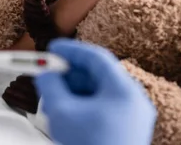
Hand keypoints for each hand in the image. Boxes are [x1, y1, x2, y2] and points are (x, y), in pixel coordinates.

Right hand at [34, 39, 155, 144]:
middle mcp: (134, 101)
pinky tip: (66, 115)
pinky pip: (104, 109)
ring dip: (74, 92)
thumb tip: (45, 74)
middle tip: (47, 77)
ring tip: (53, 101)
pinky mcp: (127, 132)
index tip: (52, 48)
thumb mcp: (62, 111)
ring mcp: (133, 118)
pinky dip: (84, 106)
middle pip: (98, 75)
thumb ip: (50, 85)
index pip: (97, 57)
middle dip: (70, 75)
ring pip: (100, 93)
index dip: (72, 50)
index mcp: (124, 91)